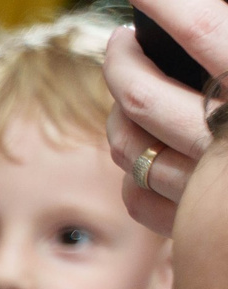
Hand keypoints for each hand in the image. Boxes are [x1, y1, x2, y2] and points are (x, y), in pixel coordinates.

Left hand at [108, 9, 219, 232]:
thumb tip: (208, 24)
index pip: (203, 33)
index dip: (167, 4)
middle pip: (143, 93)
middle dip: (123, 59)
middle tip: (122, 41)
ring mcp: (205, 191)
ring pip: (130, 145)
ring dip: (118, 111)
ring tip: (124, 86)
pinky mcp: (194, 229)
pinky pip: (139, 195)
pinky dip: (131, 169)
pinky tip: (137, 150)